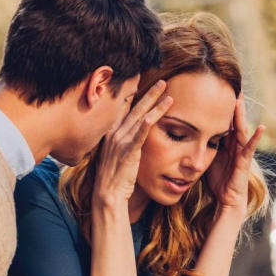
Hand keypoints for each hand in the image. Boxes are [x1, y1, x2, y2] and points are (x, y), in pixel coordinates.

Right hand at [93, 81, 172, 209]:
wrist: (107, 194)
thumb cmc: (114, 176)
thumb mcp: (116, 154)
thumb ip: (123, 141)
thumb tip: (133, 135)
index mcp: (111, 132)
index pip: (124, 108)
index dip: (134, 94)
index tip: (143, 81)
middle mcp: (114, 133)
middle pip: (134, 107)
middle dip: (149, 93)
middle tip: (162, 82)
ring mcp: (121, 141)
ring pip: (140, 117)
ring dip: (155, 103)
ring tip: (168, 92)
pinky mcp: (129, 151)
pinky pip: (140, 134)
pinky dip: (149, 123)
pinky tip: (157, 114)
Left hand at [206, 94, 264, 216]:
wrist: (226, 199)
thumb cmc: (217, 180)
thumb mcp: (205, 157)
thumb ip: (199, 144)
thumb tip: (182, 133)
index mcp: (224, 141)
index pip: (221, 119)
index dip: (218, 105)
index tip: (213, 88)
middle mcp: (234, 143)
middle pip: (232, 119)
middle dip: (231, 104)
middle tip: (229, 85)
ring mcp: (241, 151)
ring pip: (240, 128)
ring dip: (240, 114)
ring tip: (240, 99)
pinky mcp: (245, 161)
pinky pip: (250, 147)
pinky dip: (256, 137)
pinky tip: (261, 127)